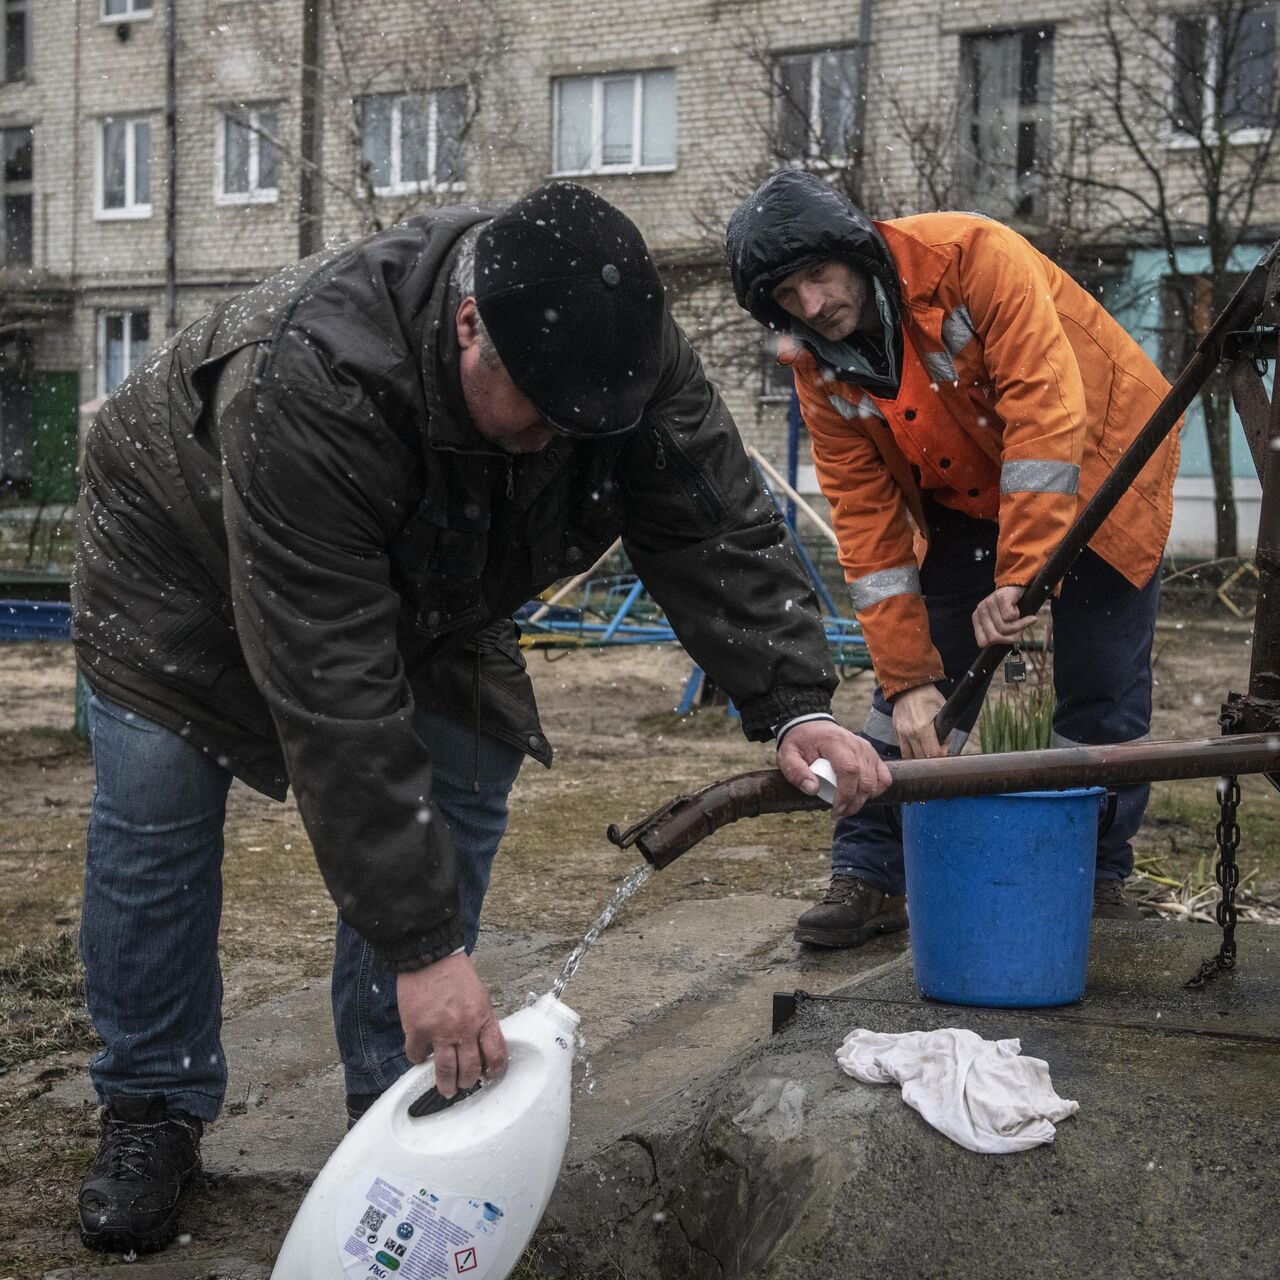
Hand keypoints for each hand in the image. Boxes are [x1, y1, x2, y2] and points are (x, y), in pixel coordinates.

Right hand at [396, 952, 507, 1097]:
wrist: (430, 958)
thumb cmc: (455, 974)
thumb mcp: (480, 997)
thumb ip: (481, 1022)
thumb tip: (480, 1044)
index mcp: (482, 1019)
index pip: (496, 1054)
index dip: (494, 1071)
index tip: (489, 1076)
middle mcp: (463, 1029)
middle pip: (470, 1069)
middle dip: (468, 1081)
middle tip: (464, 1084)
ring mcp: (439, 1032)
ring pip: (445, 1071)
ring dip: (446, 1084)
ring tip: (446, 1089)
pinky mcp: (417, 1030)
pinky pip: (417, 1055)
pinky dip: (418, 1059)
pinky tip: (421, 1056)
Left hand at [777, 720, 891, 819]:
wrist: (811, 726)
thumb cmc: (800, 743)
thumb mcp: (788, 755)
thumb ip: (796, 772)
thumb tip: (813, 790)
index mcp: (835, 743)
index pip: (849, 770)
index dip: (845, 794)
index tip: (835, 810)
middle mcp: (856, 745)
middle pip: (865, 780)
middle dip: (853, 803)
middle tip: (838, 814)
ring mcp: (867, 749)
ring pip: (876, 781)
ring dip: (863, 800)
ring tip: (846, 807)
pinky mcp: (872, 755)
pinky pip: (884, 777)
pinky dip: (876, 790)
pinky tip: (861, 797)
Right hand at [891, 684, 947, 759]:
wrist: (909, 686)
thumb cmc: (928, 696)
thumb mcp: (942, 709)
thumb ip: (946, 730)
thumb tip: (945, 745)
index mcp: (923, 728)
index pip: (933, 754)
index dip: (941, 756)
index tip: (944, 750)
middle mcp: (910, 733)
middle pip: (921, 758)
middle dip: (932, 757)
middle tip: (938, 749)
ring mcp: (901, 733)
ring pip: (909, 756)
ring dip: (919, 757)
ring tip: (927, 750)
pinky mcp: (896, 730)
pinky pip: (902, 748)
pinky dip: (910, 750)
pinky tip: (918, 745)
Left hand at [972, 585, 1036, 647]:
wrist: (1017, 586)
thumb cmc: (1010, 609)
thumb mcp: (1000, 623)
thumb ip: (998, 634)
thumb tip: (1003, 648)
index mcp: (977, 619)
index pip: (982, 643)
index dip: (998, 644)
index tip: (1009, 638)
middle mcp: (980, 610)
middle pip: (996, 637)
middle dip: (1012, 637)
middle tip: (1021, 631)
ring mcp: (989, 602)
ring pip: (1005, 628)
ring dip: (1019, 626)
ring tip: (1021, 618)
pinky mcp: (1001, 596)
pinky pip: (1011, 616)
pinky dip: (1021, 617)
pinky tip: (1019, 609)